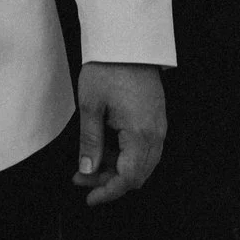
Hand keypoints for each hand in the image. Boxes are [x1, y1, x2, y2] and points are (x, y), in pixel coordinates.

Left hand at [75, 61, 165, 205]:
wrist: (127, 42)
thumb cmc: (107, 69)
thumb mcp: (90, 106)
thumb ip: (90, 142)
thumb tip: (87, 170)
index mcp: (140, 133)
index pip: (128, 177)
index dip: (108, 191)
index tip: (89, 198)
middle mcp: (155, 134)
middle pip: (136, 174)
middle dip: (109, 181)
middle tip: (80, 178)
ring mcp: (158, 126)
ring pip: (141, 163)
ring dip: (116, 169)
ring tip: (87, 164)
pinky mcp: (156, 119)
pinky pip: (144, 149)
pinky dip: (124, 155)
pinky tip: (103, 149)